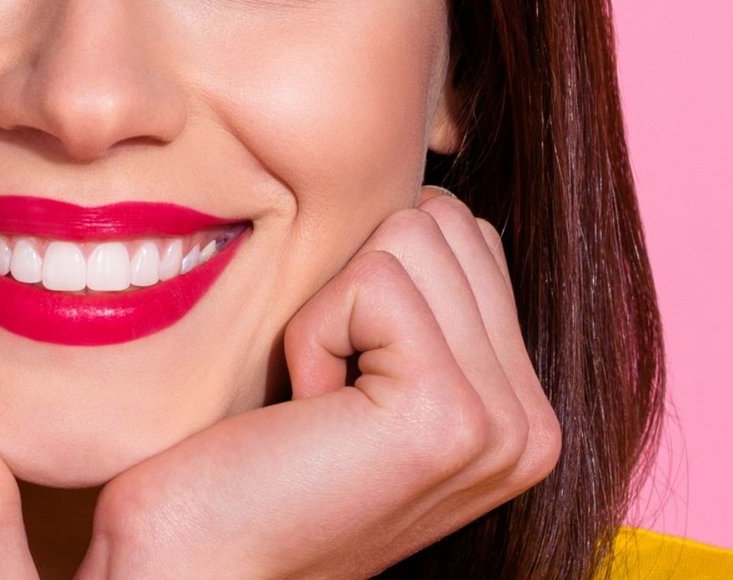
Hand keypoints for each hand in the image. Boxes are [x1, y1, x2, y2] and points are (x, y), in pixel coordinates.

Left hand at [76, 187, 561, 578]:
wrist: (198, 562)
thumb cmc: (250, 461)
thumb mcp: (361, 369)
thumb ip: (425, 300)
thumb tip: (429, 190)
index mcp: (524, 408)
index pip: (465, 234)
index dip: (368, 280)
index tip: (339, 381)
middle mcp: (534, 424)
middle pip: (445, 222)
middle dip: (354, 287)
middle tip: (322, 395)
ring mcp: (504, 425)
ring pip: (412, 236)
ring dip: (329, 310)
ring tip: (315, 406)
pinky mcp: (450, 415)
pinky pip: (371, 281)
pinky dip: (311, 334)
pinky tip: (305, 414)